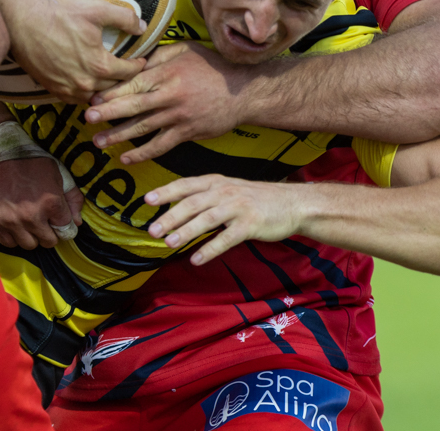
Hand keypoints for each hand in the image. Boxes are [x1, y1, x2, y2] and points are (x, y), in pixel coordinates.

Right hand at [0, 157, 83, 249]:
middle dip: (50, 232)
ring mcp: (12, 221)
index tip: (59, 220)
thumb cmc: (30, 160)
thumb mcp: (58, 172)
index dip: (65, 226)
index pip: (67, 231)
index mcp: (51, 202)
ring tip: (29, 221)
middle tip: (44, 219)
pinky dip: (14, 236)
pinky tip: (15, 223)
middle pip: (49, 242)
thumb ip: (72, 197)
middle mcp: (32, 216)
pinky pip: (9, 243)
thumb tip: (77, 222)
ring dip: (32, 235)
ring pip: (29, 245)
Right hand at [7, 0, 146, 103]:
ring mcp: (67, 89)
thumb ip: (124, 18)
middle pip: (114, 88)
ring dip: (105, 90)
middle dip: (125, 80)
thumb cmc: (58, 14)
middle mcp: (85, 84)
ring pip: (95, 97)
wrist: (22, 21)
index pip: (129, 73)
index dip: (138, 66)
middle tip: (129, 72)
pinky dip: (86, 94)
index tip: (141, 61)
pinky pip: (76, 99)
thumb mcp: (96, 10)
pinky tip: (88, 85)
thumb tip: (142, 27)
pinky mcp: (53, 90)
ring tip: (111, 81)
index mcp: (100, 66)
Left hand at [84, 42, 248, 162]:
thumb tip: (134, 62)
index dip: (111, 92)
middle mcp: (170, 95)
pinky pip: (160, 145)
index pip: (133, 83)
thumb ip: (159, 54)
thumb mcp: (186, 50)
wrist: (243, 90)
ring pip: (142, 128)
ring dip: (118, 136)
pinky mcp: (187, 132)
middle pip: (133, 105)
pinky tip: (126, 158)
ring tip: (99, 142)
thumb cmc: (212, 66)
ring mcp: (178, 116)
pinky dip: (142, 153)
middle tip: (87, 118)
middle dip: (107, 113)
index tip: (93, 97)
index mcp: (167, 72)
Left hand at [144, 175, 303, 265]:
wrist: (292, 203)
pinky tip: (196, 258)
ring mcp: (238, 207)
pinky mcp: (250, 224)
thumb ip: (204, 197)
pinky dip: (210, 249)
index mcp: (216, 182)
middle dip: (170, 216)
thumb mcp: (228, 190)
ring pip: (206, 218)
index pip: (186, 185)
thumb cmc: (256, 199)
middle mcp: (225, 191)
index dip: (166, 192)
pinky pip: (226, 238)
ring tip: (169, 243)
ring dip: (186, 231)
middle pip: (192, 203)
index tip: (147, 200)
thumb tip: (175, 210)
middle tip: (152, 230)